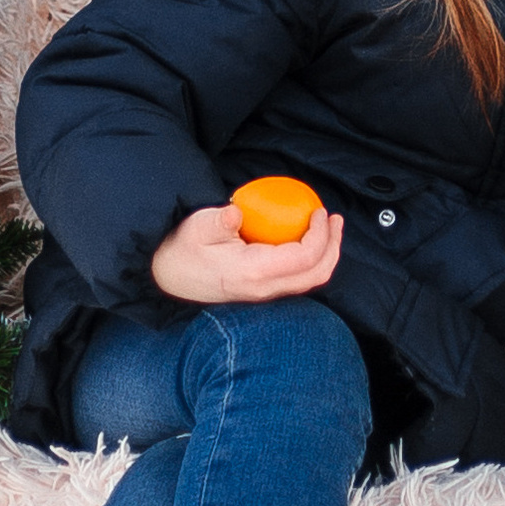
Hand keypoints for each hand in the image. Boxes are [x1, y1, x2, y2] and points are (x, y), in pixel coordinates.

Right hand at [150, 199, 344, 304]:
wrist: (168, 276)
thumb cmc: (182, 248)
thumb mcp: (196, 227)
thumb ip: (218, 221)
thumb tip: (237, 211)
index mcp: (253, 273)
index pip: (304, 258)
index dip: (320, 235)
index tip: (320, 211)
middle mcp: (264, 289)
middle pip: (316, 274)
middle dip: (333, 246)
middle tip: (335, 219)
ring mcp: (264, 294)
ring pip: (309, 281)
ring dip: (326, 254)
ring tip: (330, 228)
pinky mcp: (262, 291)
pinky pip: (297, 279)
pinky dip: (311, 260)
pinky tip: (306, 239)